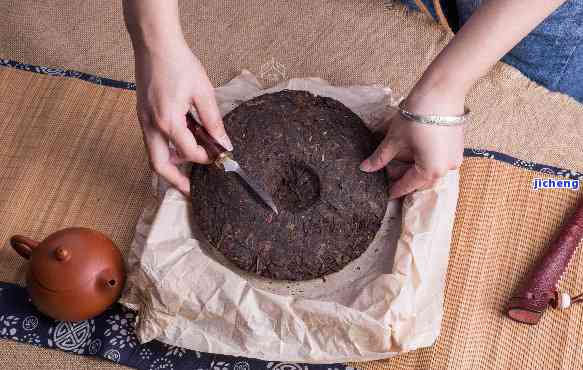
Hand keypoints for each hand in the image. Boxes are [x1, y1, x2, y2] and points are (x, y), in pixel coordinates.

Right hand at [133, 42, 231, 194]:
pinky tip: (182, 144)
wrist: (155, 43)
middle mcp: (151, 125)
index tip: (220, 158)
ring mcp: (143, 120)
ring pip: (153, 154)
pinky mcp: (142, 115)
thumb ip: (214, 121)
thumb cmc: (179, 63)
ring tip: (192, 164)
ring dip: (171, 164)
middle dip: (176, 182)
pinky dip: (166, 149)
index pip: (189, 153)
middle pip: (159, 165)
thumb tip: (224, 144)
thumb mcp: (203, 92)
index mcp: (168, 121)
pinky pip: (152, 141)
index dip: (207, 158)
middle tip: (192, 191)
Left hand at [360, 93, 463, 199]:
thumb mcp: (395, 139)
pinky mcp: (457, 145)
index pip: (408, 185)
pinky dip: (423, 158)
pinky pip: (438, 159)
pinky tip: (410, 149)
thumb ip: (381, 157)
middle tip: (386, 171)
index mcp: (430, 171)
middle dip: (403, 177)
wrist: (441, 90)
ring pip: (430, 169)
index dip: (394, 189)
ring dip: (412, 167)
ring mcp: (454, 157)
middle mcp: (447, 169)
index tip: (385, 193)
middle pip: (421, 181)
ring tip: (396, 157)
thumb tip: (365, 168)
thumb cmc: (417, 116)